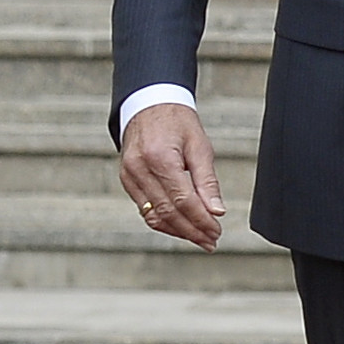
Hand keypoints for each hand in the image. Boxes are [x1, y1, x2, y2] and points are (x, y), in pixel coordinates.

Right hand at [118, 102, 226, 249]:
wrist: (148, 103)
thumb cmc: (176, 121)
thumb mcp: (199, 145)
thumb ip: (207, 181)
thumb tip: (216, 211)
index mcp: (160, 158)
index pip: (183, 201)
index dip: (201, 221)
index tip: (216, 231)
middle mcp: (140, 169)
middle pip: (169, 213)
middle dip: (192, 231)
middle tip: (211, 241)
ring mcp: (130, 176)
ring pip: (154, 217)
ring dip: (178, 232)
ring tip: (199, 238)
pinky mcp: (127, 180)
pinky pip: (144, 209)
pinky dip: (163, 222)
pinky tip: (181, 227)